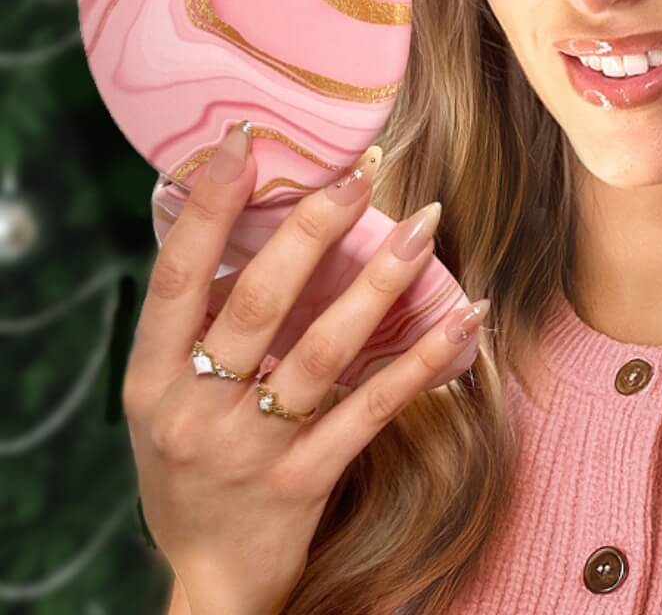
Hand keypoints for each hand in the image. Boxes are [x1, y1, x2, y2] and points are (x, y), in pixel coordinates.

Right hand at [122, 124, 489, 614]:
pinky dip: (421, 359)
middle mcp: (194, 409)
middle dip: (313, 228)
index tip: (245, 141)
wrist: (209, 577)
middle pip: (260, 301)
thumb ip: (196, 327)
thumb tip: (245, 225)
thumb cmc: (189, 466)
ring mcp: (251, 448)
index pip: (175, 276)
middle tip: (362, 172)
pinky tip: (461, 318)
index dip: (210, 206)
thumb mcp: (165, 400)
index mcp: (151, 378)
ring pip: (324, 350)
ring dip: (379, 282)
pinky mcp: (305, 481)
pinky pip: (372, 408)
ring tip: (423, 227)